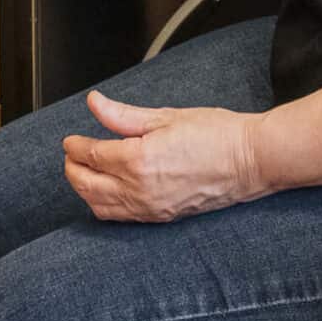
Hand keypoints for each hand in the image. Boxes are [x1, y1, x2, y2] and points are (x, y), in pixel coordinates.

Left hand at [61, 91, 267, 222]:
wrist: (250, 161)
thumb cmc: (215, 134)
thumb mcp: (165, 116)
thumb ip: (123, 115)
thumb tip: (94, 103)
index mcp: (139, 160)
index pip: (92, 155)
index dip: (75, 146)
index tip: (71, 139)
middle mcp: (140, 189)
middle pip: (87, 184)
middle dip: (72, 168)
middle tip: (72, 154)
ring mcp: (150, 208)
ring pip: (99, 206)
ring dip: (84, 189)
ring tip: (84, 171)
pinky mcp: (161, 217)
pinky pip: (119, 217)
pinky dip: (103, 205)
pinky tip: (105, 192)